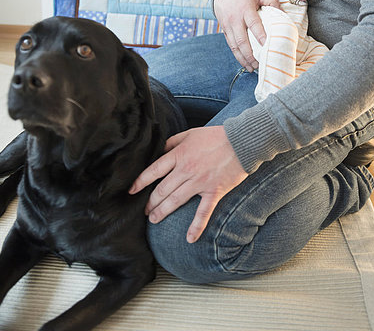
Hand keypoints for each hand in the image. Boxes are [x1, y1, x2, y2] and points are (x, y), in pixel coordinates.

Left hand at [129, 126, 247, 242]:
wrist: (241, 141)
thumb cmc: (215, 136)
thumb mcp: (190, 133)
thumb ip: (173, 142)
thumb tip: (160, 150)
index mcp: (179, 155)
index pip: (154, 171)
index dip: (140, 182)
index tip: (131, 191)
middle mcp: (186, 170)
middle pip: (162, 190)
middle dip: (150, 202)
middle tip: (144, 211)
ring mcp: (199, 182)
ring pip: (176, 201)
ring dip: (162, 212)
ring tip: (153, 220)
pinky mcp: (214, 191)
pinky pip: (203, 212)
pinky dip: (197, 226)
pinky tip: (190, 239)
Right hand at [214, 0, 280, 70]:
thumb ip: (271, 2)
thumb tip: (282, 14)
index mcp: (246, 10)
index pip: (254, 24)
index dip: (260, 35)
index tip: (267, 46)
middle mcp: (236, 20)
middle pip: (242, 40)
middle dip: (250, 54)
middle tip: (260, 63)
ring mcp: (228, 26)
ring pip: (235, 46)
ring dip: (244, 58)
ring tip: (253, 68)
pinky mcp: (224, 31)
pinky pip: (231, 45)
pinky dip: (237, 56)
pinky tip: (244, 63)